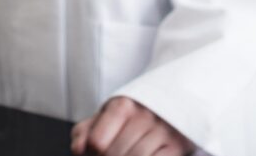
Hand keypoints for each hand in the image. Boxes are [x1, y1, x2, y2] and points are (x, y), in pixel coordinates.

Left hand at [71, 97, 195, 155]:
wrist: (172, 104)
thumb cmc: (132, 117)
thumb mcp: (106, 117)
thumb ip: (86, 131)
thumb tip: (78, 149)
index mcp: (121, 105)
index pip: (97, 142)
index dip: (93, 154)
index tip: (97, 153)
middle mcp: (143, 115)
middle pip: (113, 154)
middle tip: (111, 154)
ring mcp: (162, 130)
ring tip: (125, 154)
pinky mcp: (177, 145)